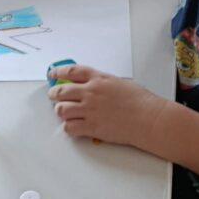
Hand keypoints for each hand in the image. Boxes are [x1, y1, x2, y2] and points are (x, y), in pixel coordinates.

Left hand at [48, 64, 167, 147]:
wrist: (146, 117)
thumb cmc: (139, 101)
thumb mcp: (118, 83)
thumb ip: (102, 84)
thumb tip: (92, 87)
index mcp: (98, 79)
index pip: (71, 71)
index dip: (58, 72)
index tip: (52, 74)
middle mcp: (91, 92)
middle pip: (61, 91)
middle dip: (53, 94)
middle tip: (53, 97)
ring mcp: (89, 110)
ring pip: (61, 110)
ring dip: (61, 112)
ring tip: (66, 113)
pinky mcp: (90, 127)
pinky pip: (69, 127)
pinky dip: (68, 127)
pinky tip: (74, 126)